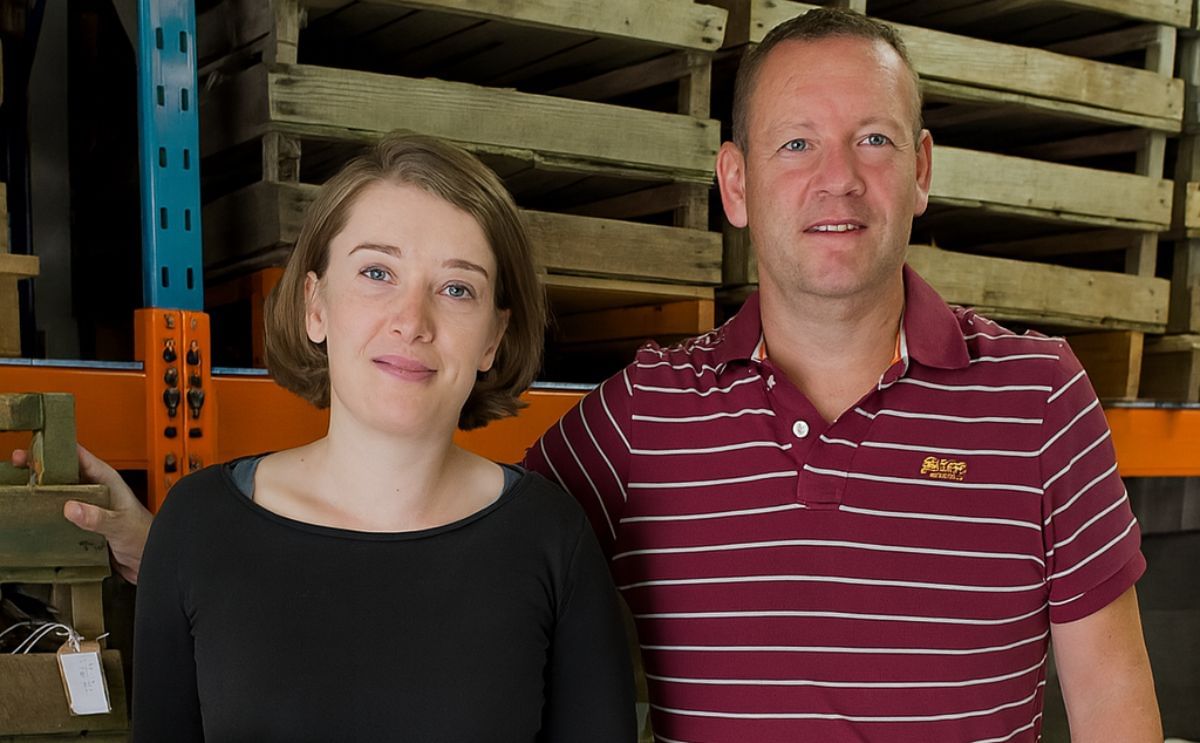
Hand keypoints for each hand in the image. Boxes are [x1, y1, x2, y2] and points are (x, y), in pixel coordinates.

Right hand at [12, 444, 152, 583]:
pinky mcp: (84, 524)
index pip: (81, 457)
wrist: (149, 560)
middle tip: (21, 462)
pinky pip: (63, 513)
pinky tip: (35, 515)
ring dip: (45, 490)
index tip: (39, 445)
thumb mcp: (120, 525)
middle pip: (67, 473)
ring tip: (23, 486)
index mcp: (108, 481)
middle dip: (45, 468)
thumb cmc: (146, 536)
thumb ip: (98, 517)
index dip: (60, 449)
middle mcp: (97, 491)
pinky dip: (50, 512)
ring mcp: (90, 507)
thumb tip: (72, 507)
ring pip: (62, 493)